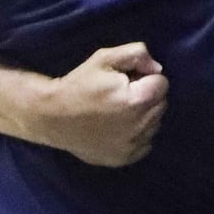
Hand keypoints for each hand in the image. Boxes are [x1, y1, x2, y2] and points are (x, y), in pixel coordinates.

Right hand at [31, 43, 168, 165]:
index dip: (144, 78)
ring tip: (118, 111)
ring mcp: (133, 145)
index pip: (162, 84)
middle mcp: (140, 126)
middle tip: (121, 94)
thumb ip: (137, 55)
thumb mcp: (104, 58)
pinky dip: (137, 134)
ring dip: (143, 116)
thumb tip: (157, 69)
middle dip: (146, 96)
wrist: (52, 117)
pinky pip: (146, 143)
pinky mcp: (125, 158)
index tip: (126, 80)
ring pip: (155, 124)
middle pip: (161, 104)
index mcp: (137, 100)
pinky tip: (117, 127)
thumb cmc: (78, 85)